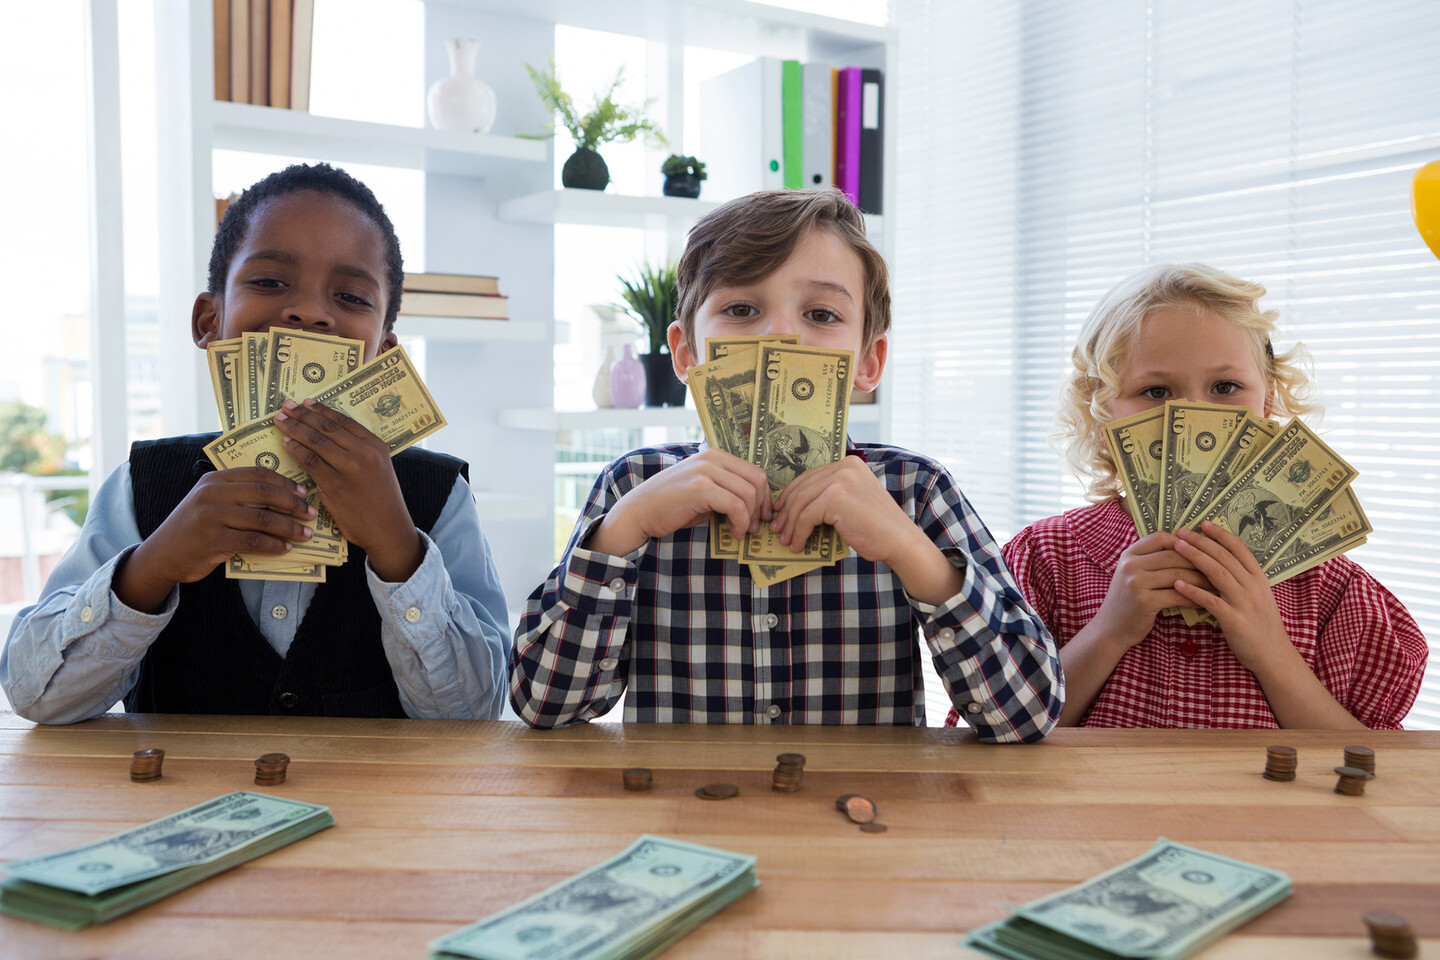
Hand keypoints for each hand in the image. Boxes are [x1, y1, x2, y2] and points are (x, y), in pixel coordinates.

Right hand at [116, 467, 317, 611]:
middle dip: (293, 504)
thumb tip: (283, 498)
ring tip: (305, 534)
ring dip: (289, 527)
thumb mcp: (210, 502)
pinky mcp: (212, 540)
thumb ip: (238, 495)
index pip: (258, 473)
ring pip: (262, 518)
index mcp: (215, 479)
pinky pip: (252, 541)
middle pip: (264, 493)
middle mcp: (212, 493)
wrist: (162, 555)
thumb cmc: (194, 528)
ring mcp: (211, 516)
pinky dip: (273, 544)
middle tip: (311, 513)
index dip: (285, 482)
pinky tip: (285, 548)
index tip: (304, 492)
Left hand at [273, 398, 422, 580]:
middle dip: (303, 415)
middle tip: (286, 406)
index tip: (305, 403)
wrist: (388, 529)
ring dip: (295, 428)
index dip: (321, 410)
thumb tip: (328, 437)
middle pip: (327, 428)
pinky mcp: (335, 485)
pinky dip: (296, 450)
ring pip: (316, 441)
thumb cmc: (382, 500)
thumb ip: (359, 452)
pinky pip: (310, 462)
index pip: (344, 421)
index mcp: (376, 446)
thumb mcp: (379, 468)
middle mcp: (364, 453)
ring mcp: (350, 469)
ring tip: (280, 420)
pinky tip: (286, 443)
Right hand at [587, 448, 770, 556]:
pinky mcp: (700, 488)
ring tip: (742, 532)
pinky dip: (740, 523)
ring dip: (750, 517)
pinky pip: (735, 505)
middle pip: (756, 480)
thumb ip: (726, 490)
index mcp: (715, 455)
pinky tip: (734, 533)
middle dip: (760, 507)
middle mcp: (712, 458)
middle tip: (754, 526)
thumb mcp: (704, 491)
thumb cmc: (673, 505)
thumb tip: (756, 505)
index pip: (754, 471)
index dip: (764, 496)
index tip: (762, 515)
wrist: (640, 511)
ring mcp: (706, 471)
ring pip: (748, 494)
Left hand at [770, 457, 912, 564]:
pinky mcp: (835, 498)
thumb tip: (796, 505)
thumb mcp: (853, 500)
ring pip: (801, 502)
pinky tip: (797, 545)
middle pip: (803, 487)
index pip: (810, 476)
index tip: (780, 510)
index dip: (791, 494)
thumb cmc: (877, 527)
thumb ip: (831, 494)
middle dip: (786, 510)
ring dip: (790, 524)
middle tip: (777, 527)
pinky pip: (806, 516)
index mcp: (849, 463)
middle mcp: (844, 467)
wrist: (899, 541)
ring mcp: (840, 480)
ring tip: (785, 540)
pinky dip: (798, 533)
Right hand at [1088, 532, 1211, 650]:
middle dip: (1199, 562)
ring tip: (1216, 585)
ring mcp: (1135, 582)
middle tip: (1219, 568)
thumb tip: (1190, 549)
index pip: (1160, 538)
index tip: (1200, 551)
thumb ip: (1152, 561)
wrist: (1110, 629)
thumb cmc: (1128, 600)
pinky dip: (1194, 598)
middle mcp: (1130, 565)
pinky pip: (1177, 596)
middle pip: (1173, 555)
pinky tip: (1204, 601)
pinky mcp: (1144, 601)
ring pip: (1178, 575)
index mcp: (1129, 554)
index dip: (1183, 542)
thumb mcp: (1133, 574)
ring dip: (1201, 581)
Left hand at [1173, 521, 1290, 673]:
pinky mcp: (1235, 620)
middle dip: (1201, 541)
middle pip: (1224, 557)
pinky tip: (1177, 583)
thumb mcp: (1257, 595)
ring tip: (1176, 547)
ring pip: (1217, 573)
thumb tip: (1220, 559)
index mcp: (1259, 577)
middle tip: (1181, 531)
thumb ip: (1242, 578)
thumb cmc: (1260, 624)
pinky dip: (1193, 591)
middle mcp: (1253, 586)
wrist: (1273, 654)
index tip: (1203, 523)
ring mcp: (1245, 602)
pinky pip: (1211, 601)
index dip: (1220, 534)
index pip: (1239, 549)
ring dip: (1195, 558)